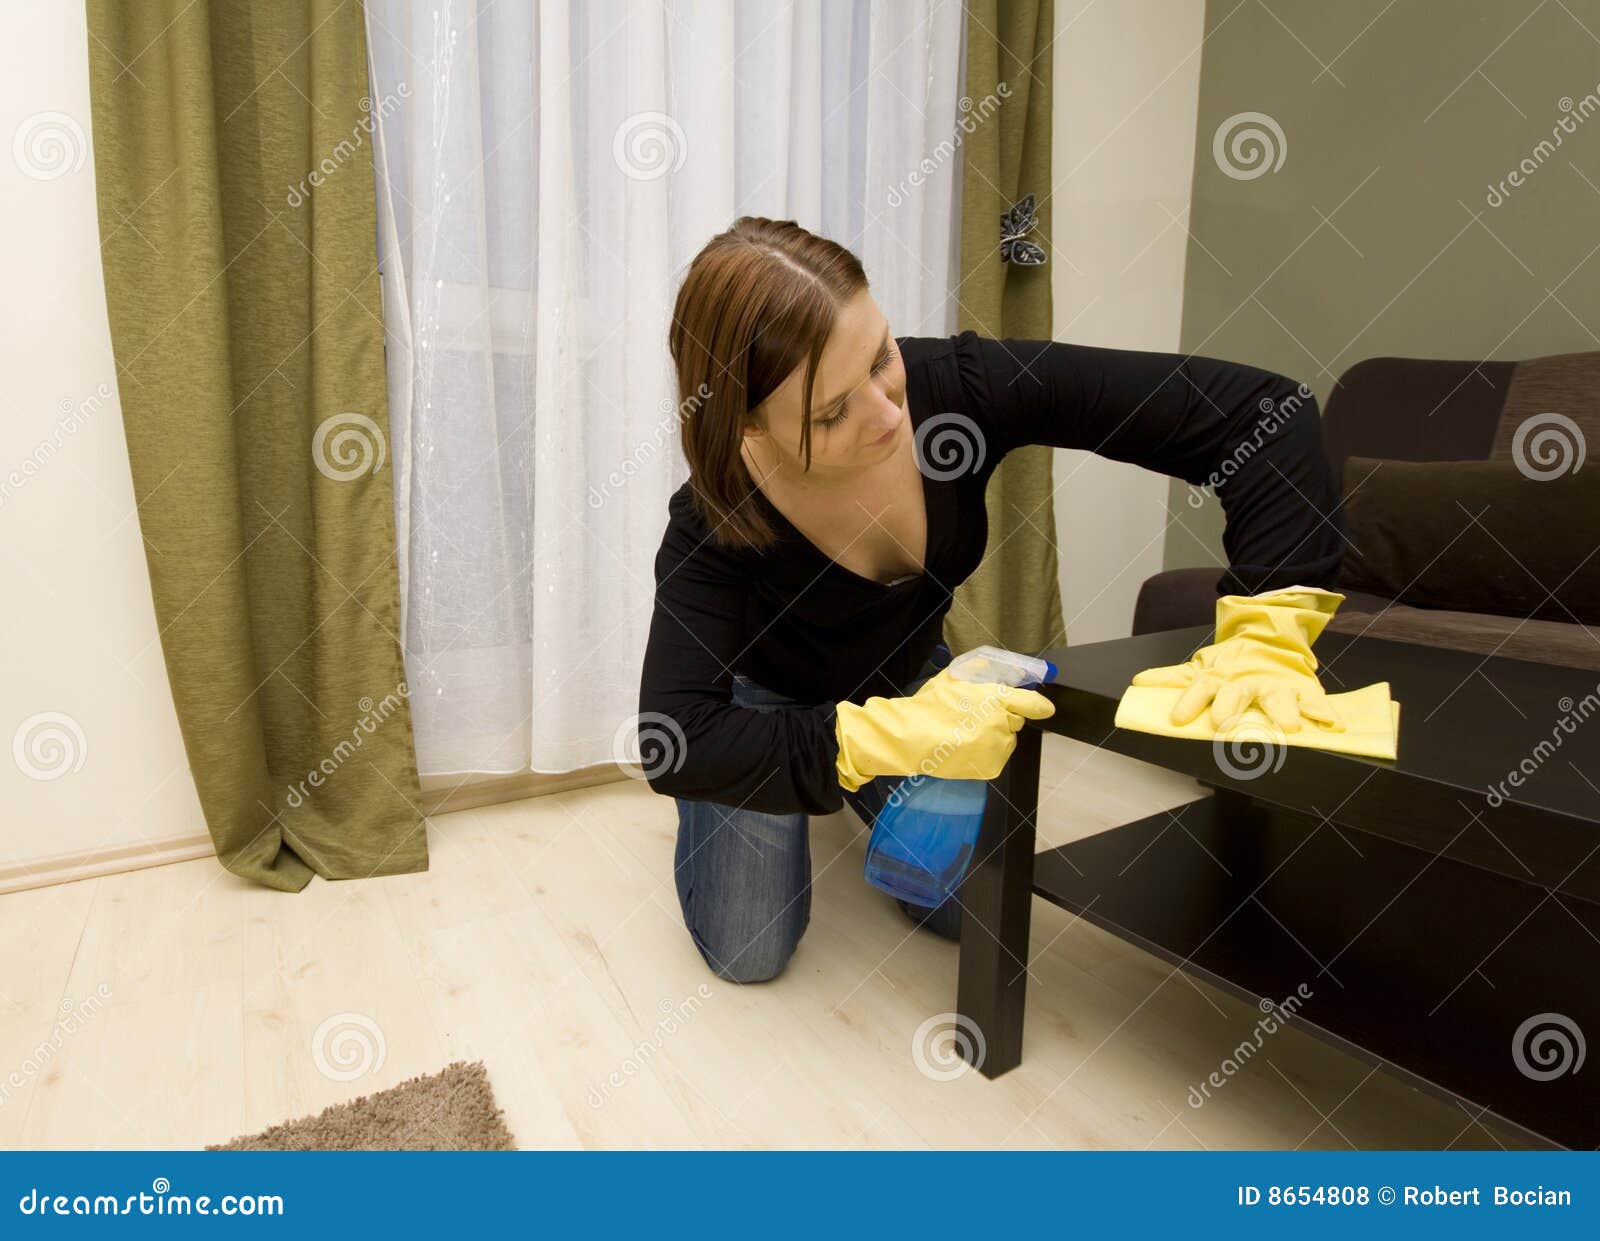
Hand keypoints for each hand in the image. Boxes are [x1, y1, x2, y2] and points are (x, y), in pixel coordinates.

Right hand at [834, 667, 1055, 790]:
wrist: (912, 738)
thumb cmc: (931, 705)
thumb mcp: (955, 675)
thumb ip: (983, 669)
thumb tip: (1008, 670)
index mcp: (995, 699)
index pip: (1031, 703)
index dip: (1039, 705)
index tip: (1045, 708)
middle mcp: (1001, 724)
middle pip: (1016, 721)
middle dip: (1003, 717)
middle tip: (977, 716)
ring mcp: (997, 747)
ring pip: (1007, 739)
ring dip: (995, 735)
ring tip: (965, 733)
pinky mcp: (992, 766)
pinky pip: (997, 755)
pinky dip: (987, 751)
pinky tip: (965, 746)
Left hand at [1129, 586, 1345, 733]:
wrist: (1269, 636)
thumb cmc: (1230, 662)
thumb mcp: (1200, 667)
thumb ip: (1171, 678)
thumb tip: (1137, 682)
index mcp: (1218, 678)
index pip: (1198, 689)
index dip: (1188, 703)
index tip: (1177, 718)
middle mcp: (1246, 682)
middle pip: (1237, 695)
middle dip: (1231, 709)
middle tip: (1225, 726)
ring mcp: (1275, 684)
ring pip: (1278, 698)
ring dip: (1284, 712)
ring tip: (1290, 727)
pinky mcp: (1302, 686)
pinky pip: (1315, 700)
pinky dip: (1324, 712)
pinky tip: (1330, 725)